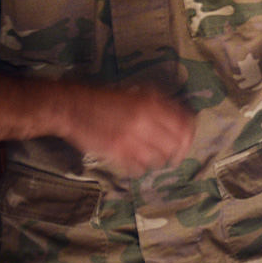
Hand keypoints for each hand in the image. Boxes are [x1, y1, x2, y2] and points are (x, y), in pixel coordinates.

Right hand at [64, 84, 195, 174]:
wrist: (72, 106)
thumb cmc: (103, 98)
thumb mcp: (135, 94)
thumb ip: (158, 105)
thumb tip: (180, 118)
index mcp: (152, 103)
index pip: (186, 123)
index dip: (189, 134)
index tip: (186, 140)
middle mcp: (145, 120)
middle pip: (176, 144)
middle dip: (177, 151)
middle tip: (172, 155)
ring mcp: (131, 138)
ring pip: (159, 159)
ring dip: (157, 160)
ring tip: (150, 157)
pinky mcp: (117, 153)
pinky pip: (139, 168)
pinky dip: (140, 168)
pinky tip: (135, 162)